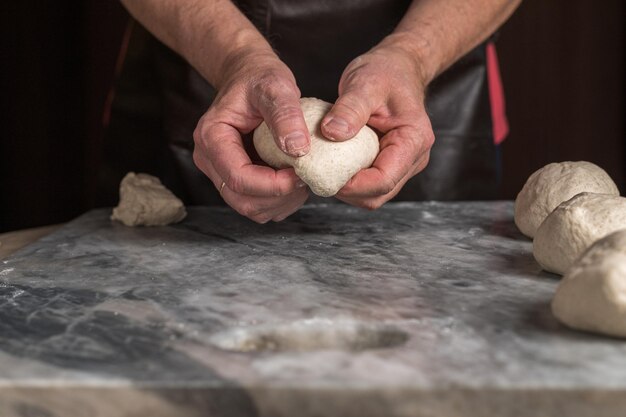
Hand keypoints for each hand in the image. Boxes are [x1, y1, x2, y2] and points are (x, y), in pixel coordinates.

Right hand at [193, 51, 310, 222]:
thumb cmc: (259, 78)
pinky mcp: (236, 180)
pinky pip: (257, 205)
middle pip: (242, 200)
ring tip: (302, 178)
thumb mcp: (275, 86)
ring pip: (250, 208)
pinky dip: (279, 201)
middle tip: (306, 178)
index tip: (302, 173)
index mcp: (212, 137)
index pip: (239, 178)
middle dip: (279, 197)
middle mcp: (210, 159)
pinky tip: (293, 180)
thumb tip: (297, 149)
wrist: (249, 77)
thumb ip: (285, 115)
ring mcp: (221, 172)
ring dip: (281, 202)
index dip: (274, 184)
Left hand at [321, 44, 434, 209]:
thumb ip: (350, 109)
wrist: (398, 68)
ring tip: (323, 171)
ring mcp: (403, 164)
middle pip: (379, 194)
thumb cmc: (386, 72)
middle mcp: (413, 158)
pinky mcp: (389, 163)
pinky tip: (332, 166)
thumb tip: (332, 133)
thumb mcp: (365, 83)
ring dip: (348, 189)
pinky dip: (350, 180)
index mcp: (414, 140)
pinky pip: (369, 183)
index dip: (354, 186)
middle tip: (318, 176)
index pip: (384, 179)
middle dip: (348, 192)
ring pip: (374, 194)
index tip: (324, 176)